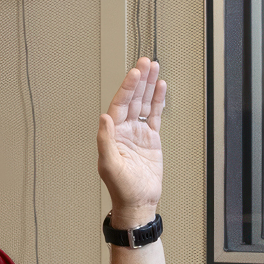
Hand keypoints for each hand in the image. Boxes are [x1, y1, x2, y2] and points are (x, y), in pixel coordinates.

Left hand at [98, 58, 166, 228]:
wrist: (139, 202)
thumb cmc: (122, 188)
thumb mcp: (110, 165)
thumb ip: (106, 140)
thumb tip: (104, 117)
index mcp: (113, 133)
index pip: (120, 104)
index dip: (127, 88)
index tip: (135, 73)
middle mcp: (124, 130)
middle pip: (132, 98)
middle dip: (139, 80)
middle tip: (145, 62)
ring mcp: (137, 133)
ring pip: (143, 103)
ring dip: (148, 86)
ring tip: (154, 67)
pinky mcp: (150, 139)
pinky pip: (154, 115)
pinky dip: (157, 101)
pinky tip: (160, 88)